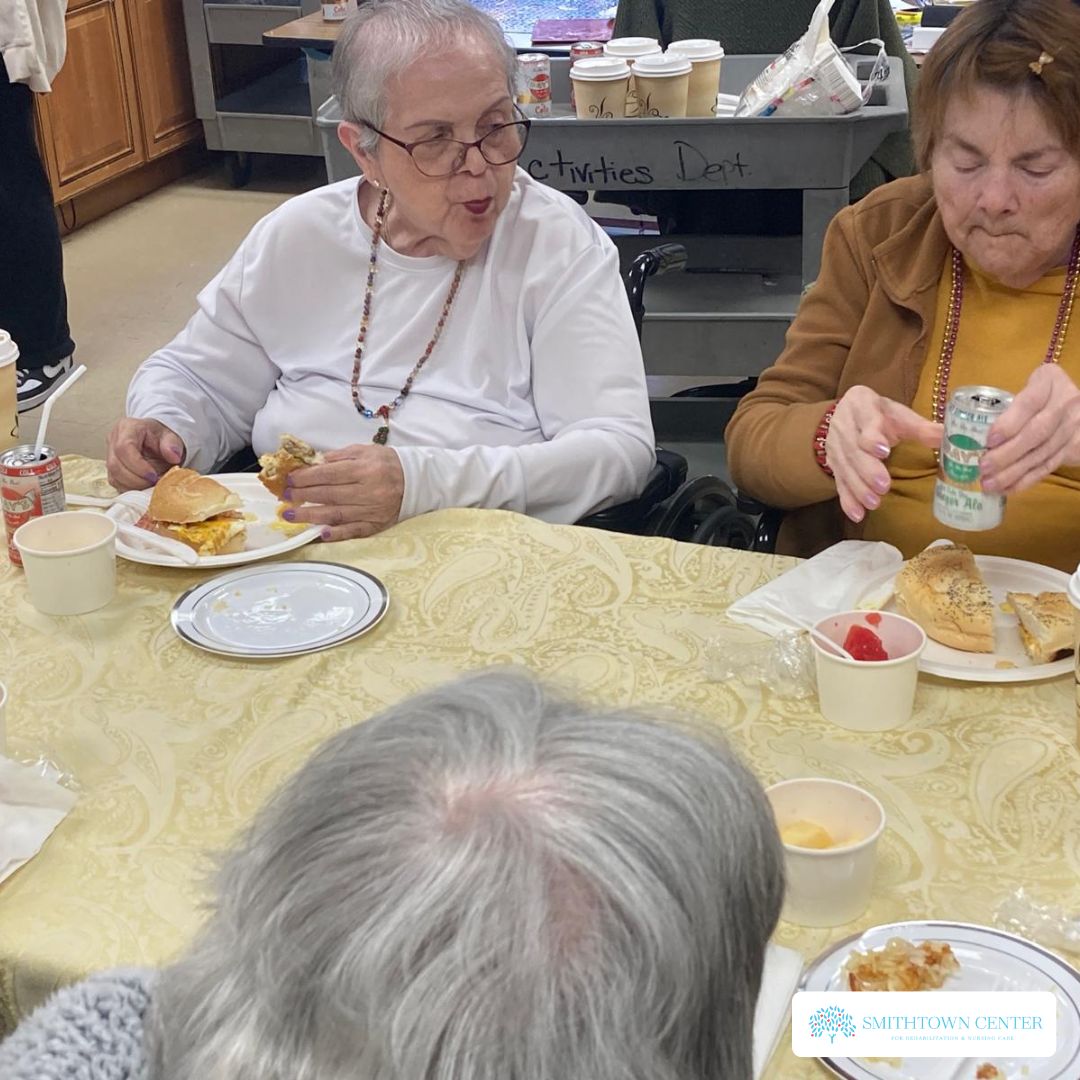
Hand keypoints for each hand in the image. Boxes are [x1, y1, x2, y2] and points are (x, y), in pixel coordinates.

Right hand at [106, 418, 185, 490]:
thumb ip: (172, 444)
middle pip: (115, 465)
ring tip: (152, 485)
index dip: (138, 466)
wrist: (158, 442)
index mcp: (127, 427)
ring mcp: (110, 455)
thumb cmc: (163, 438)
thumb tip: (174, 456)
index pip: (124, 448)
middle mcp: (114, 440)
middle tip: (155, 483)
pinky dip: (131, 488)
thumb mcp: (172, 437)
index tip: (154, 476)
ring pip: (114, 477)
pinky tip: (145, 486)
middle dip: (136, 480)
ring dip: (134, 486)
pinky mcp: (111, 469)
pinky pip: (116, 483)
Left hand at [282, 444, 403, 540]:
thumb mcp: (366, 451)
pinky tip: (321, 533)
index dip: (306, 477)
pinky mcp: (376, 524)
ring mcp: (372, 510)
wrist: (416, 481)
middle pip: (329, 494)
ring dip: (311, 515)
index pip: (329, 474)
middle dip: (303, 495)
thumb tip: (315, 464)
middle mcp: (368, 491)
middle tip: (285, 496)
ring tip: (290, 515)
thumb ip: (340, 456)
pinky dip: (338, 533)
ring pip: (337, 514)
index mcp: (365, 469)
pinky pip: (354, 531)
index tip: (290, 479)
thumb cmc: (388, 463)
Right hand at [826, 386, 942, 522]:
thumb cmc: (880, 415)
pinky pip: (839, 483)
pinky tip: (858, 514)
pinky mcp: (833, 464)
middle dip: (867, 469)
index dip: (872, 436)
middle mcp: (843, 425)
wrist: (847, 414)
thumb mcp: (898, 415)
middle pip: (853, 449)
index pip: (865, 421)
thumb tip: (949, 437)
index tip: (883, 450)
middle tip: (883, 486)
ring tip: (874, 502)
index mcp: (862, 405)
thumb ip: (920, 427)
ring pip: (845, 469)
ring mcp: (835, 446)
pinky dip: (848, 500)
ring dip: (859, 488)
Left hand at [980, 365, 1079, 493]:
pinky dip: (1027, 480)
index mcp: (1048, 381)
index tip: (988, 440)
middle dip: (1009, 453)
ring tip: (989, 484)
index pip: (1029, 402)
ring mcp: (1073, 426)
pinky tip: (1006, 490)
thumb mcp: (1012, 391)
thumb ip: (981, 408)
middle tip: (983, 467)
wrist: (1073, 408)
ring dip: (1015, 471)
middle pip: (1038, 431)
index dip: (1010, 422)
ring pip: (1043, 452)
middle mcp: (1066, 402)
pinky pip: (1049, 466)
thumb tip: (932, 434)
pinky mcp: (1072, 447)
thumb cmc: (1030, 397)